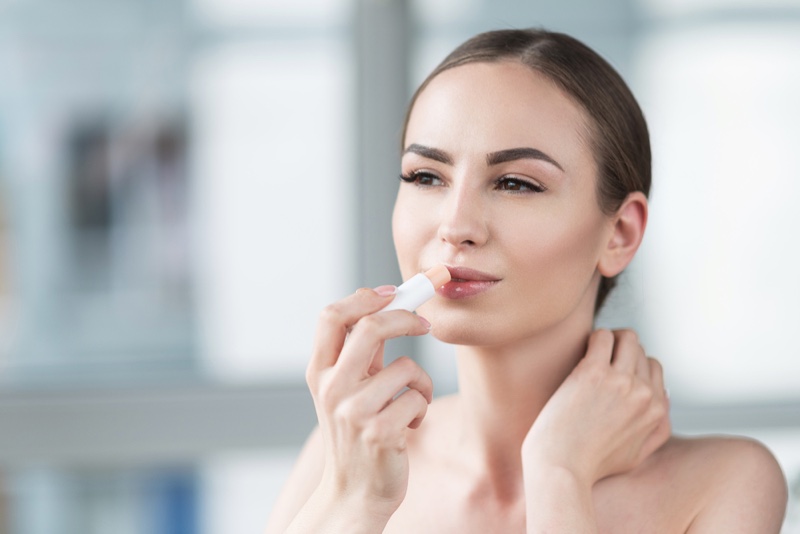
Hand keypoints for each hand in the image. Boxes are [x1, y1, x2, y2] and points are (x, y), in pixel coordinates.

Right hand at [305, 286, 433, 520]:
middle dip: (405, 318)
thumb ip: (361, 353)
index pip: (331, 317)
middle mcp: (331, 389)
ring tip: (415, 399)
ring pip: (406, 366)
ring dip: (421, 380)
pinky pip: (419, 397)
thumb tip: (390, 304)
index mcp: (319, 373)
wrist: (354, 492)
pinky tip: (410, 425)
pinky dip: (423, 406)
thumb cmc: (357, 434)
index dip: (364, 297)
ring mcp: (354, 411)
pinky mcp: (381, 432)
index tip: (392, 292)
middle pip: (370, 327)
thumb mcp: (347, 390)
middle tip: (425, 323)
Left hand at [522, 329, 670, 486]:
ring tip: (592, 348)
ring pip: (627, 337)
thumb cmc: (590, 465)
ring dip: (610, 338)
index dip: (633, 364)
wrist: (561, 468)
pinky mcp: (593, 373)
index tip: (612, 366)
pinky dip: (594, 337)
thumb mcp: (636, 455)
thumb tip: (663, 400)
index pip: (654, 368)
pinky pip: (602, 336)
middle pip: (640, 351)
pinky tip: (582, 348)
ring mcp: (620, 381)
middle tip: (599, 355)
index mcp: (657, 411)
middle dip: (621, 348)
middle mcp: (644, 394)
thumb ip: (656, 430)